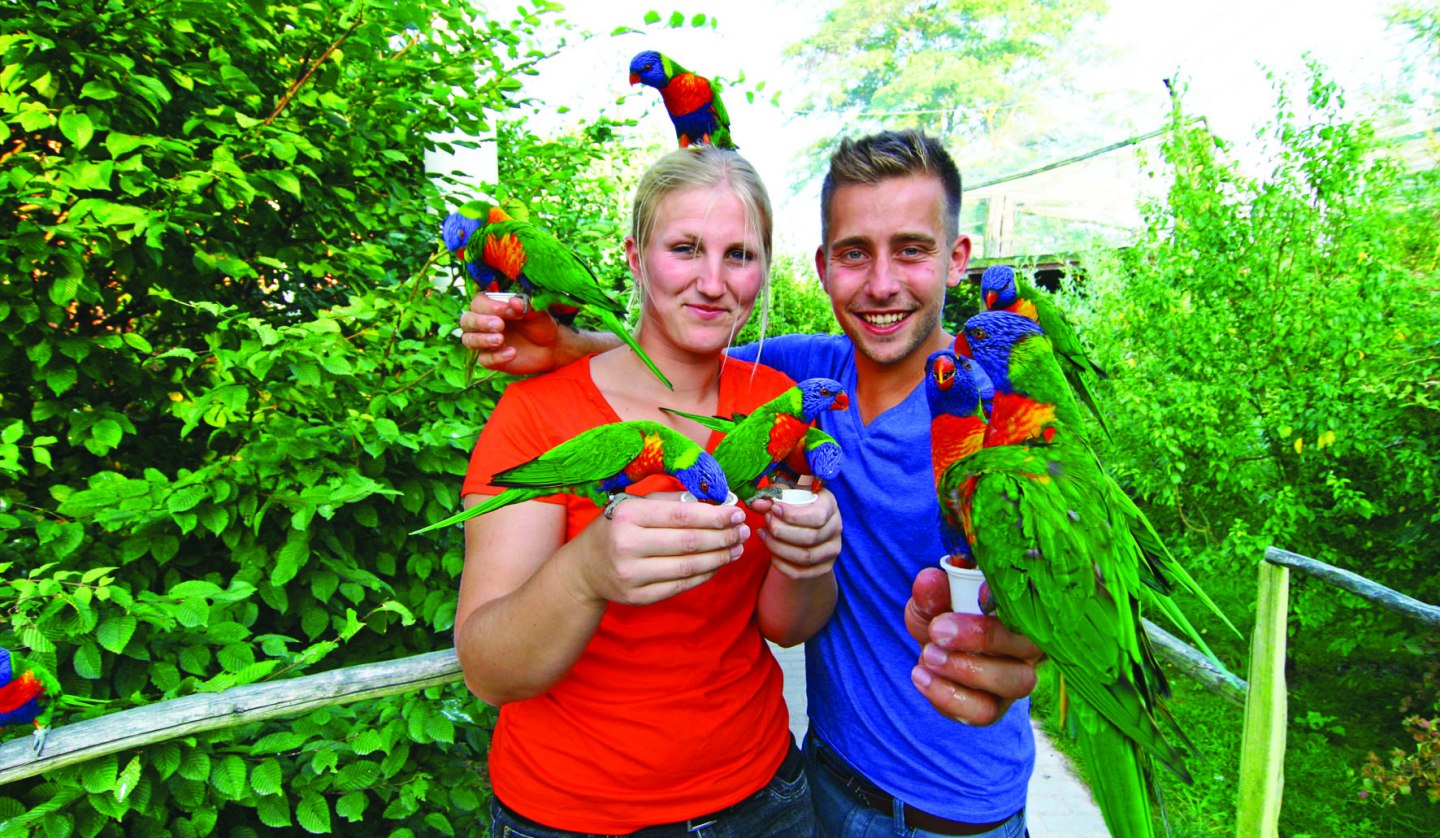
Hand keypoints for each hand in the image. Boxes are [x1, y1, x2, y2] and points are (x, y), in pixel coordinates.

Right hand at [458, 292, 562, 374]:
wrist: (551, 348)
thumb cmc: (541, 325)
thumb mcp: (538, 314)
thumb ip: (526, 307)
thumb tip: (513, 301)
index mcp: (493, 307)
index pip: (479, 303)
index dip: (491, 306)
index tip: (510, 310)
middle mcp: (484, 323)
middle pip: (467, 321)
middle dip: (480, 322)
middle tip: (499, 325)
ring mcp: (486, 342)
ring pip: (468, 340)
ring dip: (482, 339)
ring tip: (500, 339)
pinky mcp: (491, 359)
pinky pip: (484, 359)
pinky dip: (496, 357)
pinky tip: (512, 353)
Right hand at [566, 497, 750, 606]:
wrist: (584, 569)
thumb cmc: (617, 528)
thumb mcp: (636, 505)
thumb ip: (673, 501)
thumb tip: (717, 502)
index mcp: (628, 515)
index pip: (681, 516)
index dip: (714, 515)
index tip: (736, 513)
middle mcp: (627, 545)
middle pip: (688, 542)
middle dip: (722, 536)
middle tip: (743, 531)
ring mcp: (631, 575)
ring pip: (688, 567)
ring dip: (719, 557)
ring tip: (736, 548)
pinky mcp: (637, 597)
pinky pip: (681, 585)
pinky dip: (704, 574)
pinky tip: (717, 564)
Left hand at [750, 490, 841, 579]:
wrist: (807, 527)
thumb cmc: (796, 506)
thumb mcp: (786, 497)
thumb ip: (771, 499)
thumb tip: (756, 504)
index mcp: (830, 505)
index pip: (817, 516)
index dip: (793, 515)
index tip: (774, 509)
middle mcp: (836, 527)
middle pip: (810, 537)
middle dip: (781, 531)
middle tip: (766, 521)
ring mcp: (832, 549)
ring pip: (805, 557)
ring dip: (778, 547)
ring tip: (763, 535)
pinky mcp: (824, 567)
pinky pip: (800, 573)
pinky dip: (781, 565)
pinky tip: (771, 553)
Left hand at [905, 567, 1042, 725]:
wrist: (932, 649)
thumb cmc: (943, 616)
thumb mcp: (933, 601)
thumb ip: (933, 593)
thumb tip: (929, 580)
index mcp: (1021, 615)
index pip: (1032, 607)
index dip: (1010, 601)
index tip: (978, 594)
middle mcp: (1027, 649)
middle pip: (1029, 647)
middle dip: (982, 637)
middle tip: (937, 630)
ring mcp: (1014, 682)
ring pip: (1013, 683)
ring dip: (966, 669)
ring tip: (927, 655)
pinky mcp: (994, 709)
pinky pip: (984, 712)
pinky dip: (948, 696)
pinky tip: (920, 675)